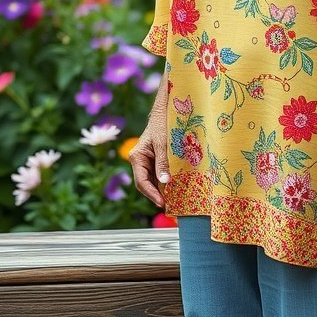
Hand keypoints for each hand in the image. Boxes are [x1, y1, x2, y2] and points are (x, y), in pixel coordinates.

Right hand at [129, 76, 169, 207]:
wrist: (168, 109)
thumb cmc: (163, 123)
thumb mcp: (164, 143)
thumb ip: (163, 163)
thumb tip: (164, 183)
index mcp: (137, 157)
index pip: (142, 182)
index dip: (152, 194)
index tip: (162, 203)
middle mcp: (140, 161)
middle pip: (148, 184)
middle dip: (159, 196)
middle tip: (172, 207)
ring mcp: (149, 161)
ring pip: (155, 181)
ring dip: (165, 190)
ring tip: (177, 201)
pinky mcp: (157, 160)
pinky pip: (161, 174)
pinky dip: (169, 182)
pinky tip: (179, 188)